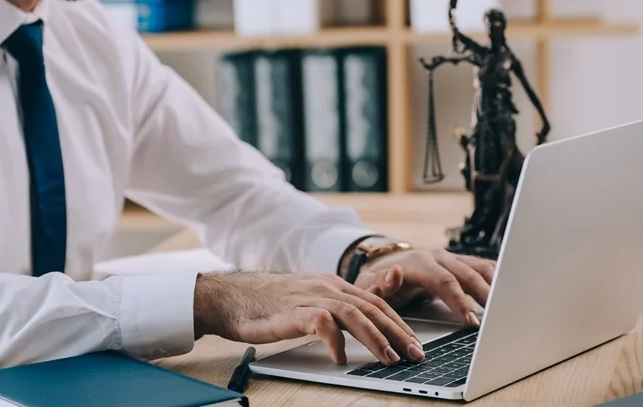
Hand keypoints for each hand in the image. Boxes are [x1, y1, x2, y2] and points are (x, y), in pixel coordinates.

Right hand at [193, 272, 425, 365]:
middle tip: (415, 354)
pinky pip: (321, 323)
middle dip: (397, 332)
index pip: (374, 303)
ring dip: (376, 338)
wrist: (229, 297)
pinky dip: (335, 341)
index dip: (398, 323)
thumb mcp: (308, 301)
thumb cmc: (267, 303)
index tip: (414, 343)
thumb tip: (360, 327)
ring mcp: (309, 297)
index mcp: (331, 285)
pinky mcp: (291, 312)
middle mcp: (325, 287)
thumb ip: (333, 309)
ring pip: (353, 313)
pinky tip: (341, 358)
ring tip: (388, 359)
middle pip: (371, 308)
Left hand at [353, 249, 495, 326]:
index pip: (444, 281)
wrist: (385, 266)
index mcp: (419, 262)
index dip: (459, 301)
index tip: (472, 321)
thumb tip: (394, 274)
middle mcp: (438, 256)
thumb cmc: (379, 281)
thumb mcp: (370, 285)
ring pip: (480, 269)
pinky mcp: (461, 263)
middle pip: (467, 274)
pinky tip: (511, 292)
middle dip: (485, 296)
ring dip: (496, 286)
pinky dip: (498, 278)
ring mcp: (451, 258)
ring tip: (509, 307)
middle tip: (499, 319)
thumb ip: (378, 285)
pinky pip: (483, 268)